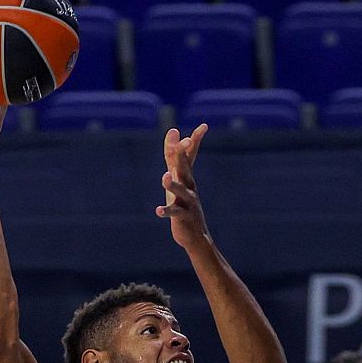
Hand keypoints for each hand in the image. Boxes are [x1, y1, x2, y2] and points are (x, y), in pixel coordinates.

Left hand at [155, 125, 210, 250]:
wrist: (195, 235)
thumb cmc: (183, 203)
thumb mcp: (177, 178)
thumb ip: (172, 155)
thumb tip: (173, 130)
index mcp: (187, 177)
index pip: (190, 156)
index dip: (196, 141)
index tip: (203, 127)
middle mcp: (190, 187)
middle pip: (185, 169)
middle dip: (183, 156)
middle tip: (184, 142)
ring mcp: (188, 202)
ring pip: (180, 191)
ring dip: (173, 184)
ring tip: (165, 177)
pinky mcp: (183, 217)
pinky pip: (174, 213)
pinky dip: (166, 211)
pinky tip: (158, 210)